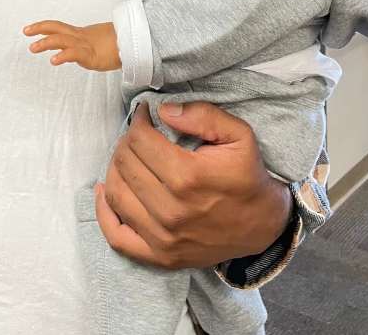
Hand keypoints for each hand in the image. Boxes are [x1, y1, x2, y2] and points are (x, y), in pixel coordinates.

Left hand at [24, 20, 121, 71]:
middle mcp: (80, 37)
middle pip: (57, 28)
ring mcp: (86, 46)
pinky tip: (54, 60)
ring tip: (33, 47)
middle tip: (25, 32)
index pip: (58, 26)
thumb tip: (73, 51)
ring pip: (62, 40)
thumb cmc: (117, 45)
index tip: (29, 28)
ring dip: (46, 43)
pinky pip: (75, 54)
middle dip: (40, 29)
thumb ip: (82, 46)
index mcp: (80, 34)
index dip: (43, 26)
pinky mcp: (92, 56)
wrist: (134, 44)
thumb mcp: (95, 43)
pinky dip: (63, 56)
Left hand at [95, 102, 292, 269]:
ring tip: (126, 156)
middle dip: (126, 141)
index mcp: (188, 177)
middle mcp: (171, 209)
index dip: (139, 120)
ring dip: (114, 168)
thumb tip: (163, 111)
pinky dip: (104, 213)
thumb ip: (202, 115)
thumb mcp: (238, 134)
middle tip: (138, 134)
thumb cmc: (248, 176)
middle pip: (125, 164)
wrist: (263, 225)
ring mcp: (163, 237)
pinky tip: (104, 191)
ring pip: (116, 193)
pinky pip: (117, 237)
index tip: (145, 114)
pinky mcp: (160, 257)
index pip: (140, 140)